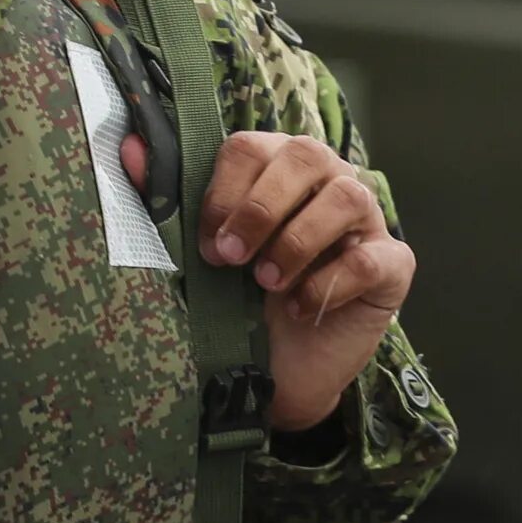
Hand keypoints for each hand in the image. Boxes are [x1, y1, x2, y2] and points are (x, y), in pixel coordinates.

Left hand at [124, 130, 415, 434]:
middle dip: (262, 207)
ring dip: (297, 241)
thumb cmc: (237, 304)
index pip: (252, 146)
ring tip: (267, 284)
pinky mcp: (394, 266)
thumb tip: (127, 148)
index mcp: (275, 169)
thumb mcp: (197, 256)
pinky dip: (330, 282)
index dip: (225, 190)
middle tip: (232, 259)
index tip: (207, 243)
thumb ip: (165, 201)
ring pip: (347, 195)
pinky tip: (300, 309)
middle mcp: (326, 182)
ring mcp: (366, 222)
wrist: (273, 376)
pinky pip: (373, 257)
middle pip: (306, 154)